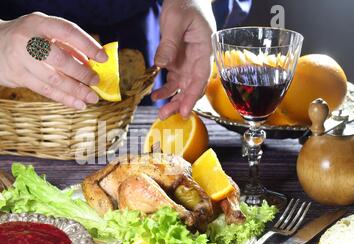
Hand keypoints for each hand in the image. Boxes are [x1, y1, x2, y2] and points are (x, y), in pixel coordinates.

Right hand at [0, 12, 107, 109]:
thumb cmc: (22, 38)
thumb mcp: (41, 32)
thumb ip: (65, 45)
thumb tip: (91, 63)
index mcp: (39, 22)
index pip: (68, 31)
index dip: (88, 45)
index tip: (103, 57)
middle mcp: (27, 39)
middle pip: (61, 59)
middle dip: (82, 73)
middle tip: (96, 82)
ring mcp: (19, 58)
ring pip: (53, 79)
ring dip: (75, 90)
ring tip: (91, 98)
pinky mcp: (16, 75)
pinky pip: (45, 90)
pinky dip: (63, 97)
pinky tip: (77, 103)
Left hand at [152, 0, 215, 119]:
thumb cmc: (185, 3)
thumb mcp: (175, 20)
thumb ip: (169, 43)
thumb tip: (161, 65)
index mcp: (204, 49)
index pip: (201, 77)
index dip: (193, 95)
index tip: (184, 110)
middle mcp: (198, 59)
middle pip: (192, 86)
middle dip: (180, 103)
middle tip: (166, 115)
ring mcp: (189, 62)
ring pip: (183, 87)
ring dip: (172, 100)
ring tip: (161, 112)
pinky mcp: (179, 61)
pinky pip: (173, 80)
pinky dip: (165, 89)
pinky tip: (155, 96)